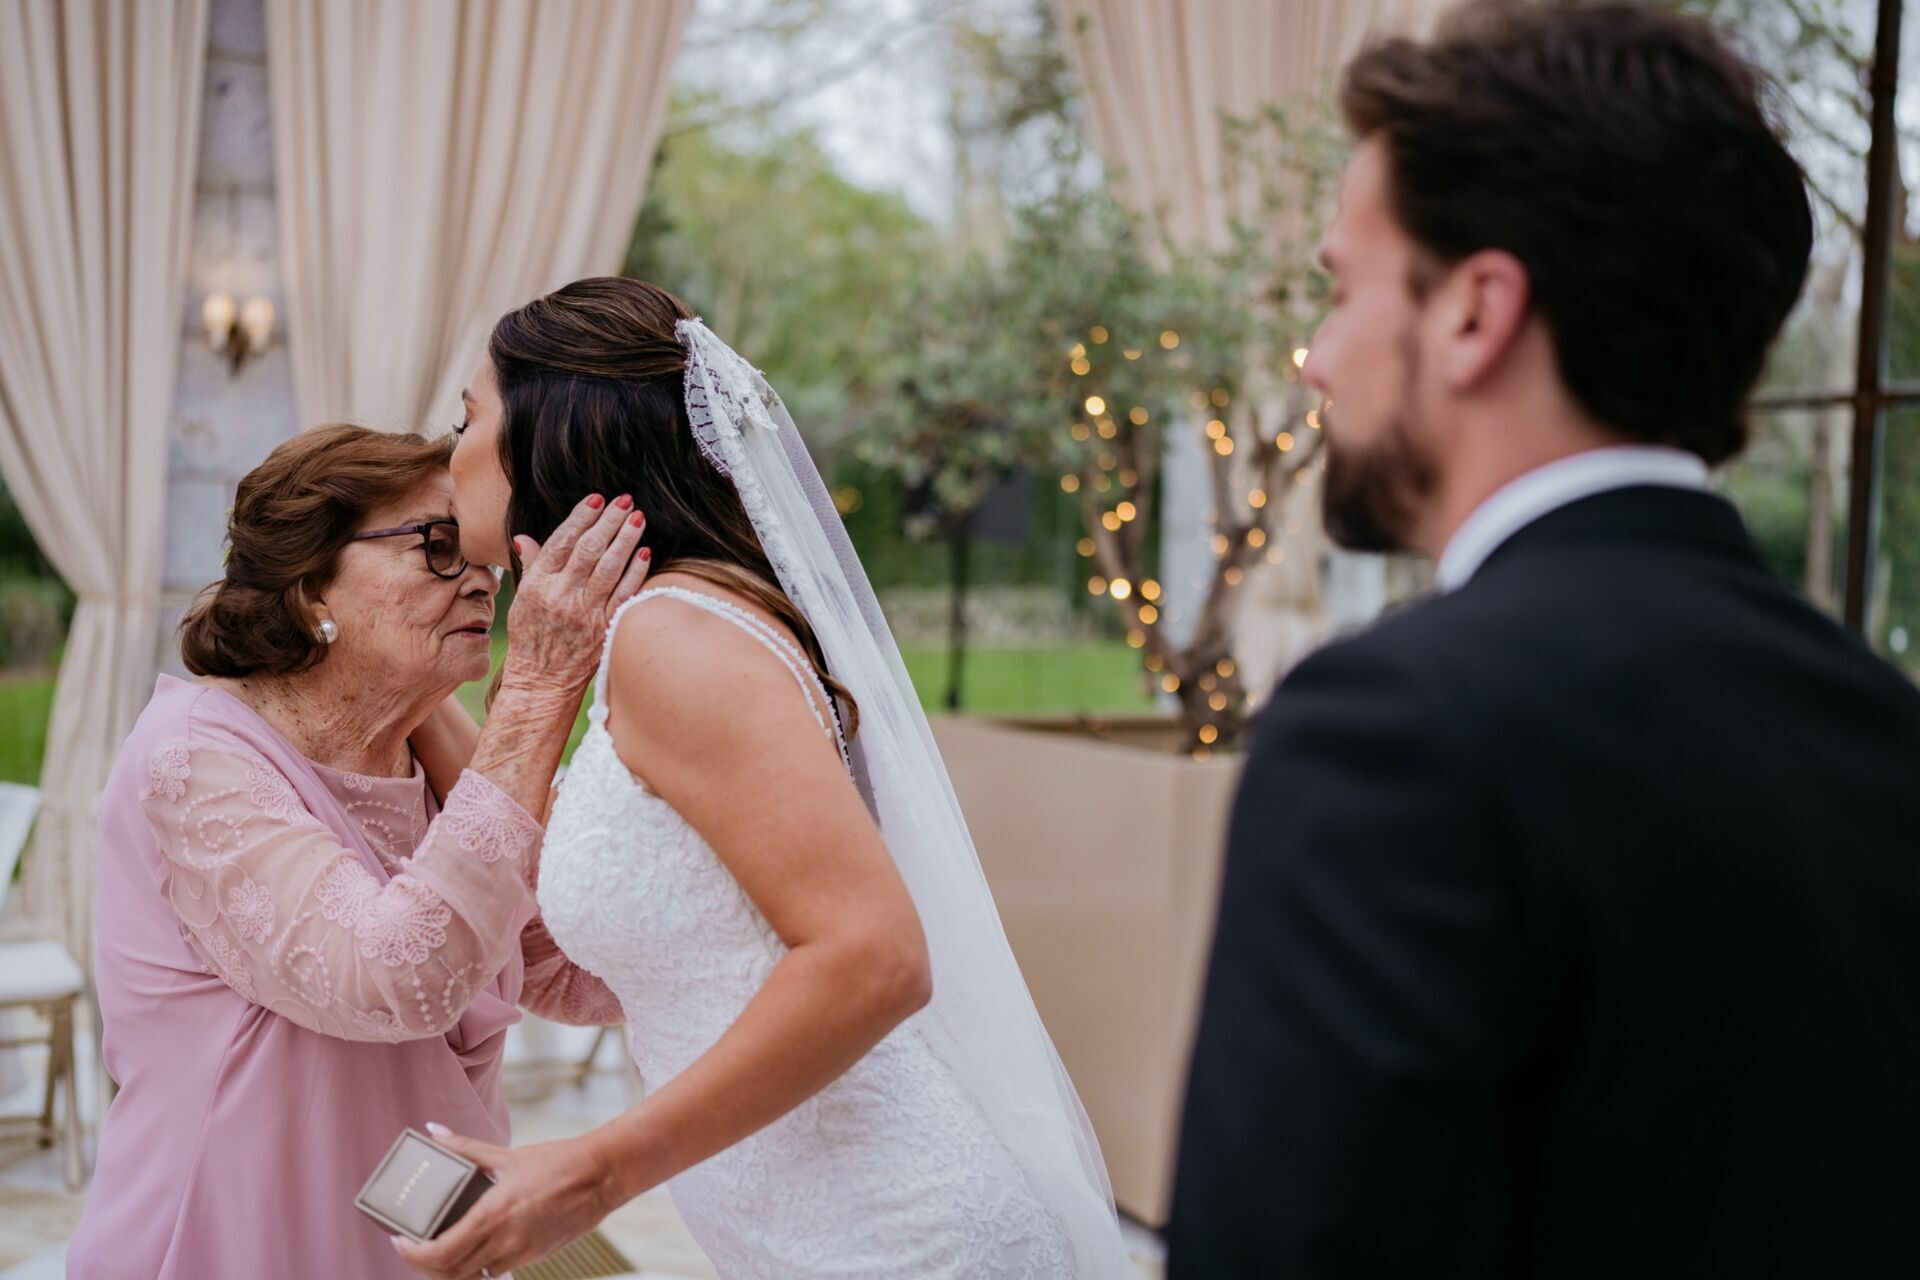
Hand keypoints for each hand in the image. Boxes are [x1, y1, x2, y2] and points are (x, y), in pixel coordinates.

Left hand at [392, 1123, 623, 1278]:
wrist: (601, 1177)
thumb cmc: (557, 1162)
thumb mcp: (506, 1155)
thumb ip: (465, 1148)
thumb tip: (434, 1131)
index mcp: (492, 1214)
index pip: (439, 1252)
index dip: (412, 1254)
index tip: (399, 1242)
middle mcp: (503, 1240)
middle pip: (449, 1272)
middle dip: (424, 1264)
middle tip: (412, 1246)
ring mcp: (519, 1253)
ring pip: (471, 1277)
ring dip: (449, 1270)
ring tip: (437, 1249)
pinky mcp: (533, 1257)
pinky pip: (494, 1271)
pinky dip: (475, 1266)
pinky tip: (471, 1249)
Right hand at [499, 494, 650, 698]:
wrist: (542, 680)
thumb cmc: (532, 637)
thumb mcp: (522, 599)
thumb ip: (531, 565)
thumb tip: (524, 536)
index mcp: (539, 584)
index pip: (562, 541)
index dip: (581, 517)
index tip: (597, 498)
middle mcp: (561, 596)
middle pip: (589, 550)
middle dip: (609, 521)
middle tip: (625, 501)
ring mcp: (585, 613)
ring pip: (610, 568)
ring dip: (626, 539)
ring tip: (638, 518)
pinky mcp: (605, 628)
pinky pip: (624, 594)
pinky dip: (636, 572)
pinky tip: (645, 552)